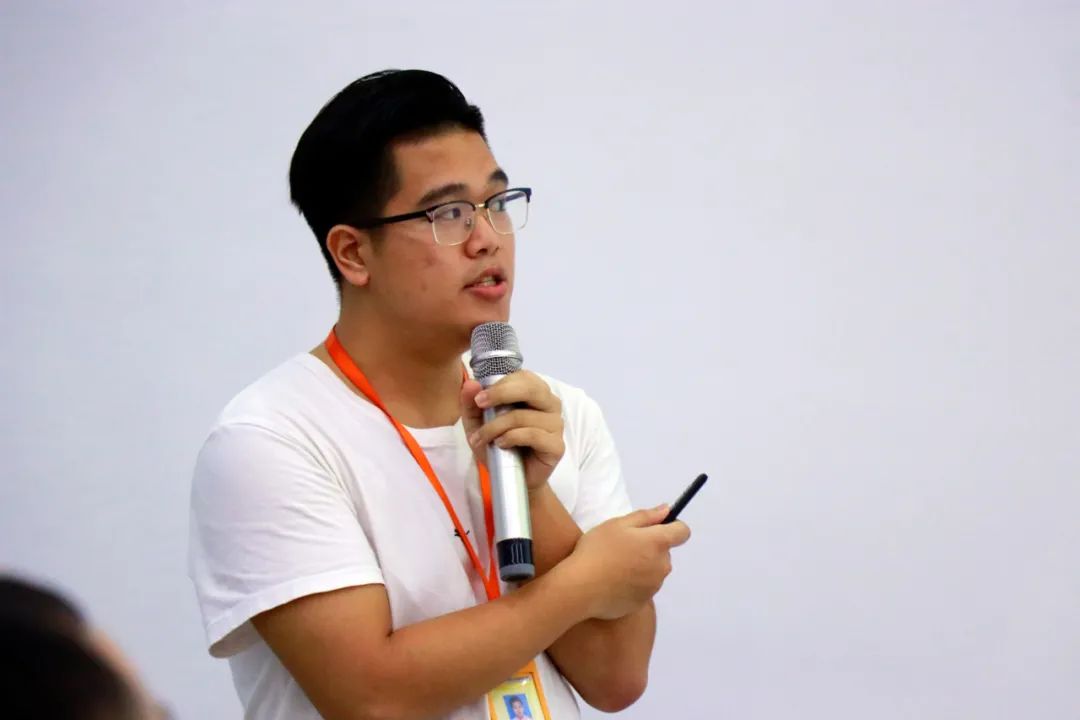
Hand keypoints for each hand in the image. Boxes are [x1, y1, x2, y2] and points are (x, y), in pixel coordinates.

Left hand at [460, 371, 564, 490]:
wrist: (512, 479)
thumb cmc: (498, 446)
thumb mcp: (477, 424)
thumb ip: (471, 403)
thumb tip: (470, 383)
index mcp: (535, 393)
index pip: (523, 377)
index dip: (500, 384)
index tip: (479, 397)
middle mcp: (550, 405)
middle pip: (530, 389)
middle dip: (501, 394)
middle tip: (480, 404)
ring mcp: (556, 425)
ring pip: (524, 415)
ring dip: (496, 426)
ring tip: (482, 438)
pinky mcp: (556, 446)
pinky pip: (532, 435)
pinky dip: (511, 438)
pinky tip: (500, 444)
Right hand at [562, 505, 690, 620]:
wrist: (580, 588)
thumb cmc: (597, 550)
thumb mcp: (617, 524)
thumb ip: (646, 516)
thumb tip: (667, 510)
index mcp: (658, 543)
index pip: (683, 532)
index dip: (673, 527)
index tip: (655, 528)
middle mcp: (662, 566)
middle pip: (664, 553)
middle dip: (650, 548)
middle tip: (623, 547)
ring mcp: (654, 586)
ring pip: (654, 570)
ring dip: (643, 566)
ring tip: (615, 566)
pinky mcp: (643, 602)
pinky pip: (644, 588)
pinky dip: (634, 583)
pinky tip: (613, 582)